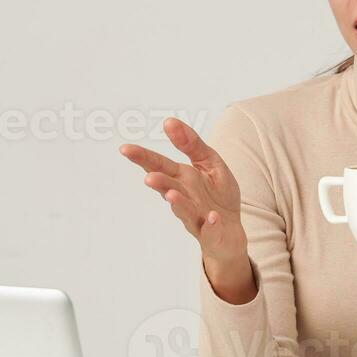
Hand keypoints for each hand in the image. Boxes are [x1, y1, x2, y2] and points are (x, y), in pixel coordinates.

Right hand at [118, 118, 251, 299]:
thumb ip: (191, 144)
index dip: (143, 157)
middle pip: (168, 188)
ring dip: (178, 204)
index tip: (125, 149)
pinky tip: (213, 217)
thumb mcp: (210, 163)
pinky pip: (211, 231)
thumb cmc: (218, 196)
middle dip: (159, 183)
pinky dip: (211, 226)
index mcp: (182, 178)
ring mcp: (196, 217)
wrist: (230, 232)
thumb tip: (169, 121)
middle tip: (149, 178)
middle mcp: (184, 198)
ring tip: (171, 194)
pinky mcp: (211, 234)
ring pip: (185, 211)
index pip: (159, 165)